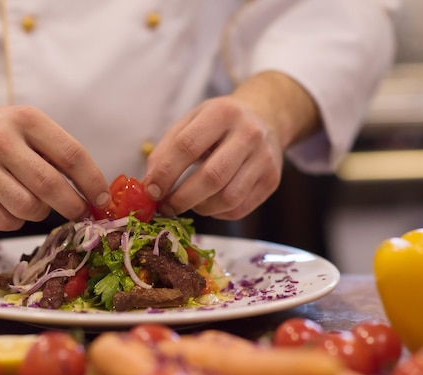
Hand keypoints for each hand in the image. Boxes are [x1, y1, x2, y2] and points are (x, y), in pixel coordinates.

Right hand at [0, 89, 109, 230]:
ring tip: (38, 202)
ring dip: (42, 213)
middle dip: (73, 206)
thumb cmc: (4, 135)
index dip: (93, 182)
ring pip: (28, 208)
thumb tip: (96, 195)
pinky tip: (12, 204)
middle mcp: (0, 140)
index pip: (71, 155)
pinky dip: (18, 220)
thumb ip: (61, 155)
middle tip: (80, 212)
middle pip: (49, 185)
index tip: (103, 199)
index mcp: (27, 120)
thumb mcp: (32, 128)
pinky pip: (6, 221)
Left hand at [143, 71, 319, 219]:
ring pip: (228, 198)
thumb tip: (151, 184)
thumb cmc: (220, 123)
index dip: (166, 173)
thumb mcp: (192, 121)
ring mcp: (264, 159)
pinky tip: (209, 203)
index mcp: (222, 113)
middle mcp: (248, 134)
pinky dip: (217, 212)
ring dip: (201, 208)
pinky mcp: (271, 181)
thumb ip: (167, 149)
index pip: (188, 146)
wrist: (265, 118)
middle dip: (183, 198)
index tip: (151, 190)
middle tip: (167, 207)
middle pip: (212, 176)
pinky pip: (239, 209)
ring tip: (189, 203)